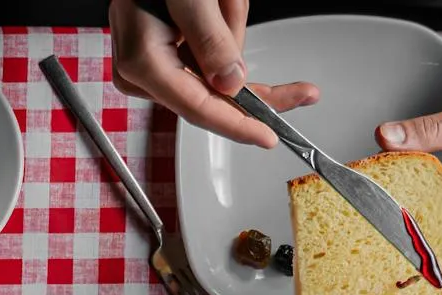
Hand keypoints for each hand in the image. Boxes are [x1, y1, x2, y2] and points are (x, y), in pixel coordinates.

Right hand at [109, 0, 318, 147]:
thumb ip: (209, 38)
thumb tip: (230, 83)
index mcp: (142, 60)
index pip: (198, 108)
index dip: (239, 125)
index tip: (269, 135)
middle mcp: (141, 71)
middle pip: (211, 100)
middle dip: (243, 70)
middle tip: (300, 92)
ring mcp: (150, 67)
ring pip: (216, 78)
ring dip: (230, 35)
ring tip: (220, 2)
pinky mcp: (162, 59)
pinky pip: (208, 63)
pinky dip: (223, 35)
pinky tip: (217, 8)